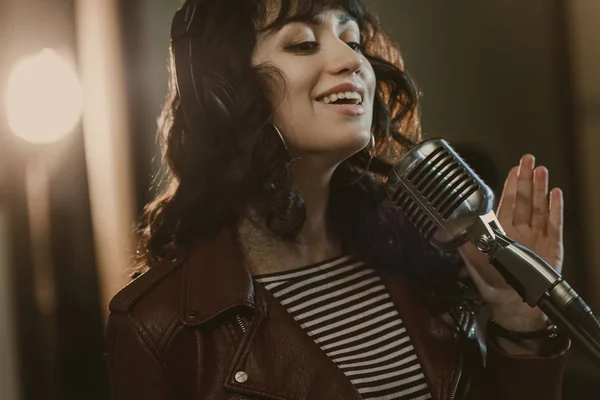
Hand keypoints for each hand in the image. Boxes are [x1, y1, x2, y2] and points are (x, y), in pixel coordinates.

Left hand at [459, 154, 563, 333]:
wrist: (515, 306)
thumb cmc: (495, 287)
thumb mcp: (477, 267)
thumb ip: (468, 250)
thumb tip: (457, 236)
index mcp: (501, 232)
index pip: (506, 203)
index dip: (510, 185)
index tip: (513, 170)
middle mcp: (519, 231)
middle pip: (524, 199)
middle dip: (526, 179)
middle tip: (528, 160)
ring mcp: (536, 237)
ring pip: (539, 207)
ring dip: (540, 188)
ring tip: (541, 171)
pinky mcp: (552, 245)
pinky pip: (554, 223)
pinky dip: (555, 208)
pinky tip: (555, 193)